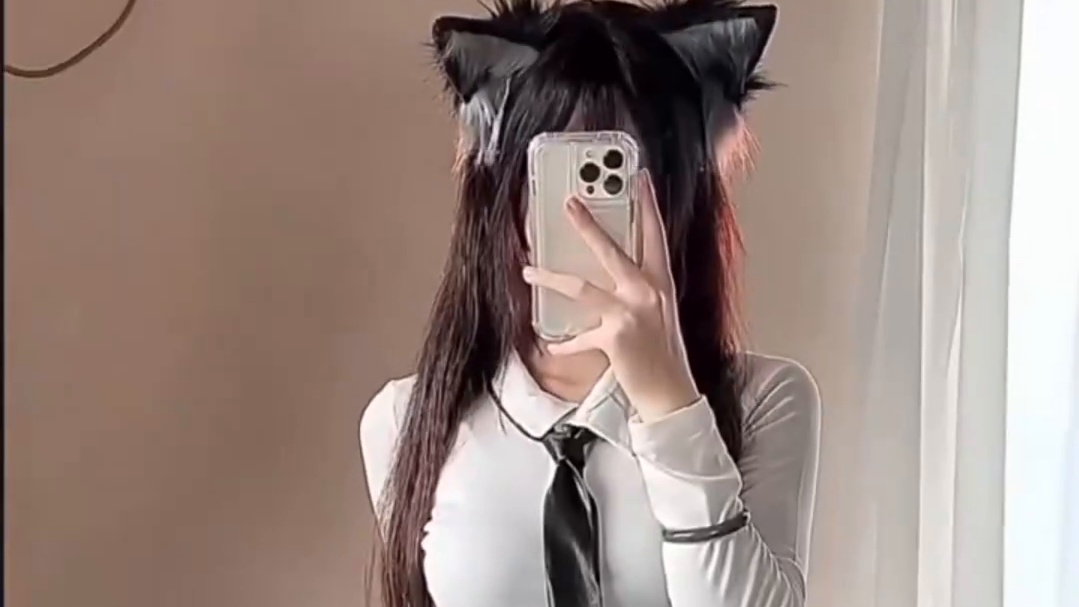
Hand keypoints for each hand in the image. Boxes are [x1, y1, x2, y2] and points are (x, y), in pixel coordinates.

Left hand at [522, 171, 699, 421]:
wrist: (671, 393)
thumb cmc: (664, 353)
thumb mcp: (658, 312)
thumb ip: (639, 288)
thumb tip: (609, 272)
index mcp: (661, 283)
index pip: (655, 235)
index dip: (647, 204)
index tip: (638, 178)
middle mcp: (648, 293)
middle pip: (612, 250)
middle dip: (588, 224)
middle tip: (569, 202)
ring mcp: (631, 314)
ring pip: (582, 287)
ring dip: (551, 277)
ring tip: (530, 270)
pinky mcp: (614, 337)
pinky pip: (578, 337)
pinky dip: (563, 343)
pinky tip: (550, 345)